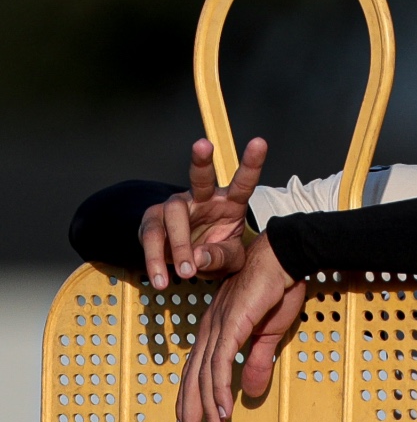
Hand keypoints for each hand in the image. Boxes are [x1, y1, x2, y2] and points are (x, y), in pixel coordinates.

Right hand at [139, 136, 267, 289]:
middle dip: (201, 160)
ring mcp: (176, 207)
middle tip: (203, 145)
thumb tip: (197, 259)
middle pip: (200, 178)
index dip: (251, 164)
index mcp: (230, 203)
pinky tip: (159, 278)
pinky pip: (151, 237)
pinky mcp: (153, 220)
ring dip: (180, 245)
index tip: (260, 142)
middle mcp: (202, 198)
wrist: (187, 264)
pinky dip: (155, 260)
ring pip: (174, 215)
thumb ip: (219, 257)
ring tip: (186, 272)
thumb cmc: (216, 253)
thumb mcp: (229, 261)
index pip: (243, 183)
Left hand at [177, 232, 303, 421]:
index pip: (196, 376)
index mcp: (215, 334)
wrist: (285, 258)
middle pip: (191, 384)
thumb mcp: (270, 335)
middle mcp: (209, 333)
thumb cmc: (278, 290)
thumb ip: (258, 363)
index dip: (192, 406)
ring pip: (204, 381)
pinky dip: (220, 392)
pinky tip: (223, 413)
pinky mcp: (231, 326)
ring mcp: (217, 329)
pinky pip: (221, 366)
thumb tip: (250, 394)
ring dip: (207, 414)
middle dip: (191, 420)